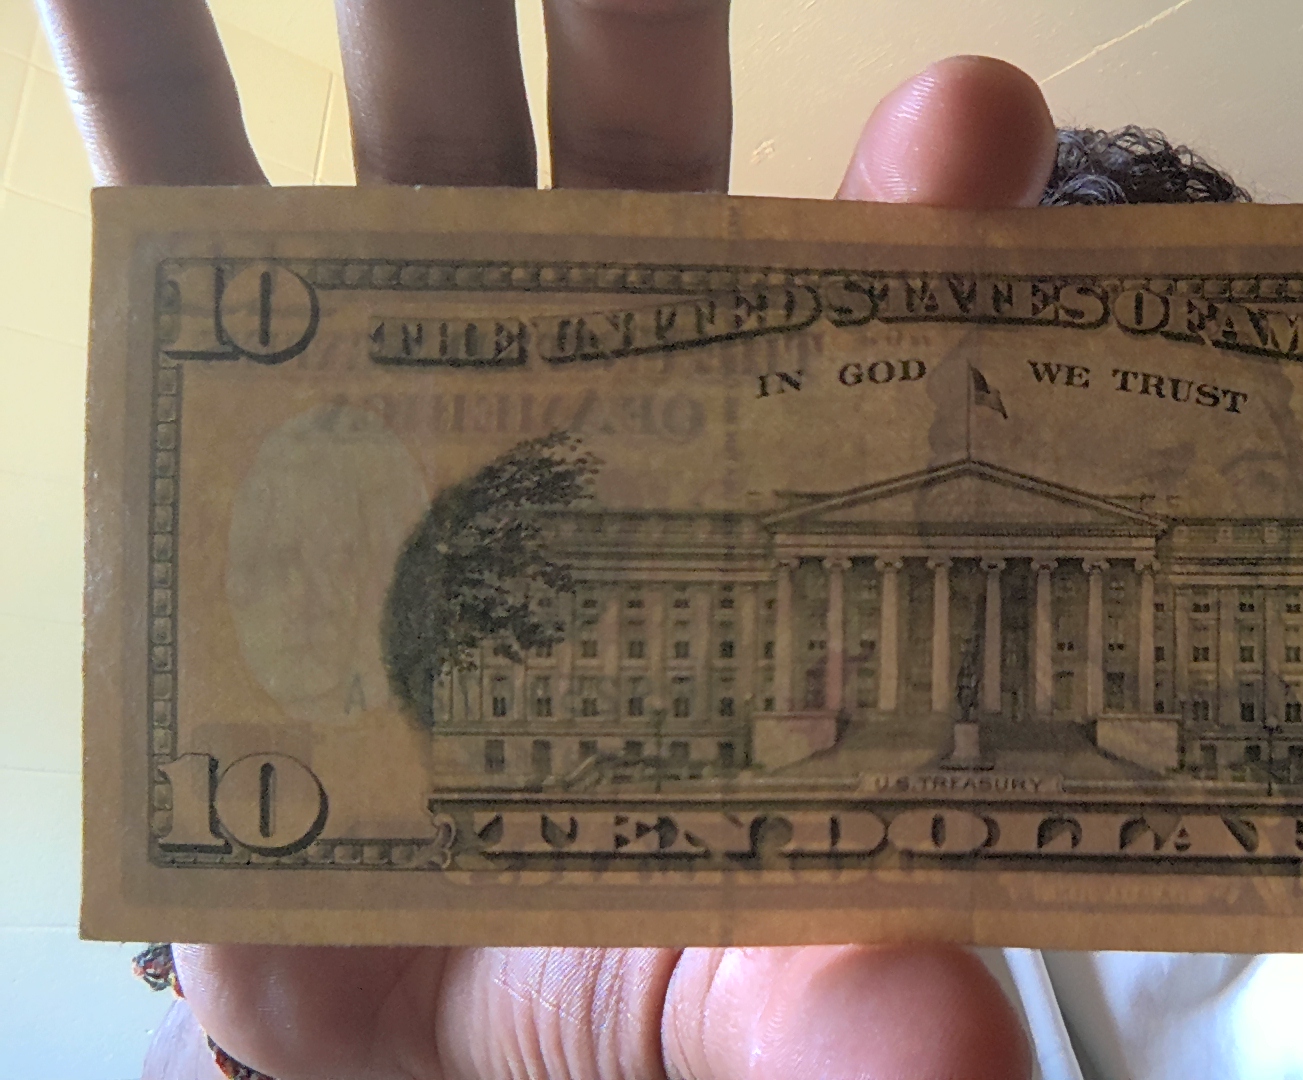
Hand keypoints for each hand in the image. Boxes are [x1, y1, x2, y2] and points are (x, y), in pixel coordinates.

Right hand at [40, 2, 1056, 1076]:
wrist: (399, 1017)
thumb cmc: (589, 960)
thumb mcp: (713, 993)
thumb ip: (823, 1005)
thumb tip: (946, 1042)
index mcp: (753, 506)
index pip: (868, 340)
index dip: (925, 222)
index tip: (974, 112)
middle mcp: (602, 400)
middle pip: (642, 169)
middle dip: (640, 25)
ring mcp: (417, 383)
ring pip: (412, 138)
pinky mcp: (237, 418)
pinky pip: (176, 209)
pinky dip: (137, 76)